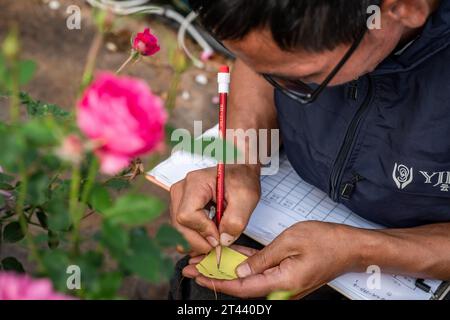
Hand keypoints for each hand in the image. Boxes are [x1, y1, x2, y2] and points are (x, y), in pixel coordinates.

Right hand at [170, 164, 260, 253]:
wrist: (239, 170)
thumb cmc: (241, 179)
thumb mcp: (246, 198)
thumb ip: (236, 220)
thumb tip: (223, 240)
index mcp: (196, 182)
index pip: (187, 215)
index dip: (203, 230)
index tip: (220, 237)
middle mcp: (182, 189)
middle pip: (179, 225)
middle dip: (199, 241)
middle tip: (218, 244)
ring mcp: (178, 198)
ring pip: (178, 230)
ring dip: (196, 240)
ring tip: (215, 239)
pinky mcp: (180, 206)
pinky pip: (180, 228)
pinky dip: (193, 237)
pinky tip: (208, 237)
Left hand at [182, 221, 363, 297]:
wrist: (350, 248)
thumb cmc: (326, 242)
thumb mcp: (291, 242)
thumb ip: (263, 258)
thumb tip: (240, 271)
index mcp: (282, 282)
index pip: (242, 287)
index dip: (218, 282)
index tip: (198, 275)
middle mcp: (281, 288)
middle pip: (241, 286)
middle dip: (215, 277)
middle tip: (193, 267)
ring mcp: (283, 283)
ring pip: (248, 280)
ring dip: (226, 272)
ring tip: (205, 262)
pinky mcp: (285, 276)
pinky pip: (260, 272)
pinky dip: (243, 266)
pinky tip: (230, 258)